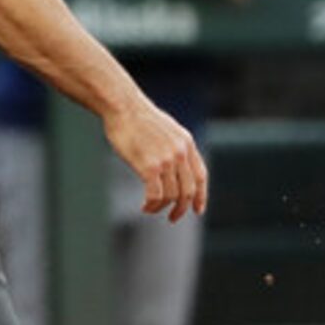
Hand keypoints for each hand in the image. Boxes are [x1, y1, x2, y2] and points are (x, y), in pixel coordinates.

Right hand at [103, 97, 206, 221]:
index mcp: (186, 143)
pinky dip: (151, 205)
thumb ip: (173, 146)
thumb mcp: (166, 129)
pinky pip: (155, 195)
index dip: (201, 196)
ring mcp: (166, 160)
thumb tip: (172, 163)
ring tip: (150, 209)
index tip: (197, 209)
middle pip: (188, 190)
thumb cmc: (137, 117)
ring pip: (171, 195)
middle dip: (181, 208)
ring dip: (162, 208)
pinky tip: (144, 206)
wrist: (123, 106)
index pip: (200, 176)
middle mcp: (180, 153)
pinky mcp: (150, 166)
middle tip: (173, 218)